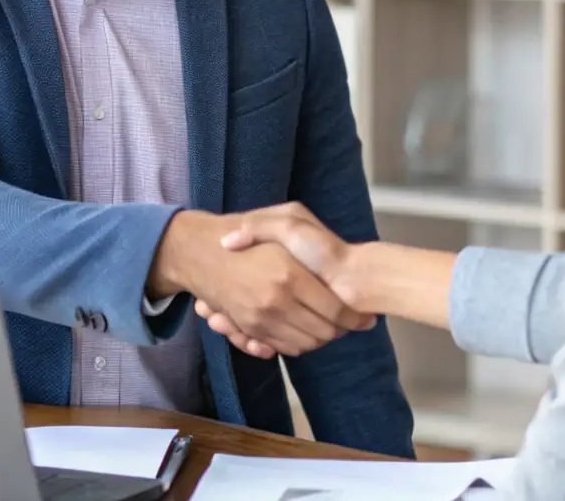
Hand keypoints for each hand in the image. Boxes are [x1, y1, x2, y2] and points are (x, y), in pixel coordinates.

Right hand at [148, 210, 371, 357]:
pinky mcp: (249, 326)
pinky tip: (303, 329)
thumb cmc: (247, 230)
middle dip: (340, 331)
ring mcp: (261, 317)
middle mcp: (276, 301)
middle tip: (350, 324)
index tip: (365, 318)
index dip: (354, 318)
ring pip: (304, 344)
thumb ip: (315, 235)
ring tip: (329, 327)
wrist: (199, 252)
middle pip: (323, 333)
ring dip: (319, 340)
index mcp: (291, 275)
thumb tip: (342, 269)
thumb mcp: (285, 217)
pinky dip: (296, 345)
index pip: (336, 311)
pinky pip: (281, 347)